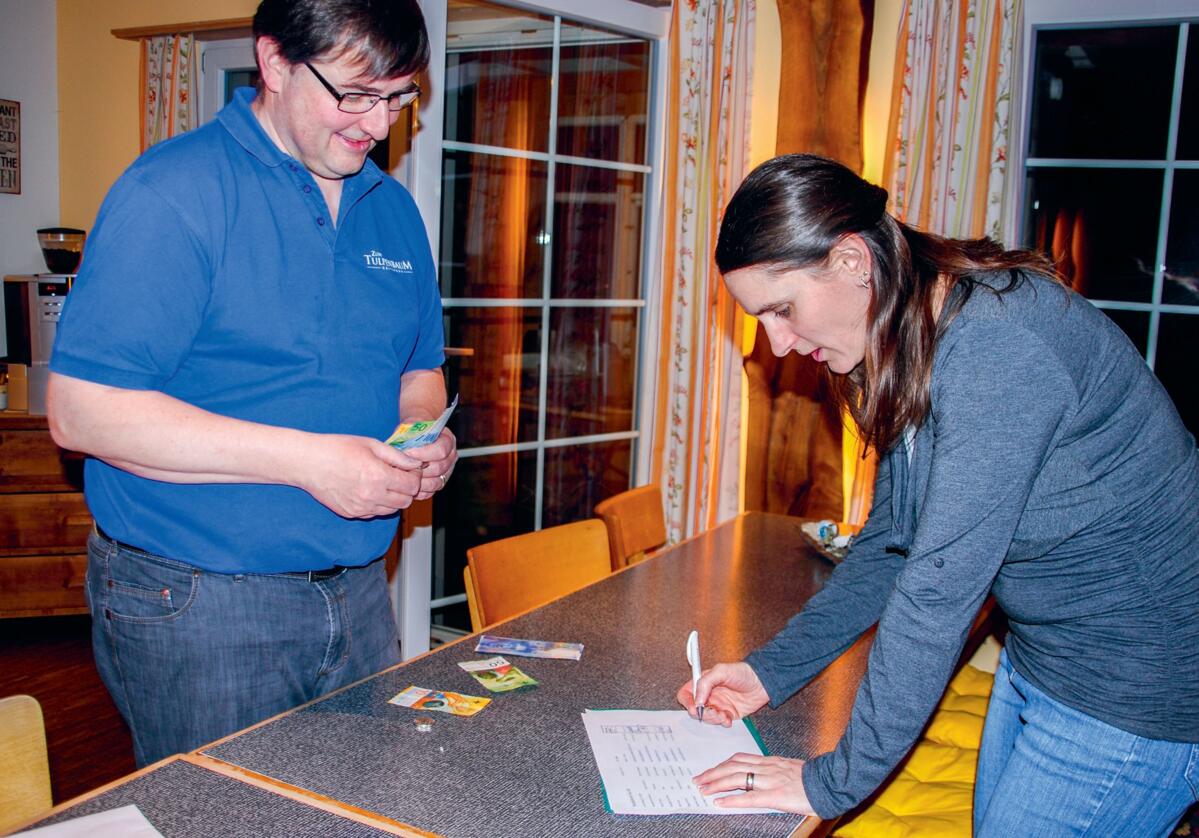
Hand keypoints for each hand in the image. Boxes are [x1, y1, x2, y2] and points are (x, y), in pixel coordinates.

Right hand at [300, 434, 425, 517]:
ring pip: (392, 510)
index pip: (412, 486)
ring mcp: (361, 507)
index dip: (416, 477)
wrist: (308, 463)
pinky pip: (374, 513)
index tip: (412, 470)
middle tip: (401, 477)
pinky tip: (370, 489)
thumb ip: (397, 456)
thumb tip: (416, 464)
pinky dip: (378, 504)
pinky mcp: (351, 513)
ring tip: (385, 483)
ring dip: (394, 498)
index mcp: (378, 476)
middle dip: (408, 489)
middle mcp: (371, 495)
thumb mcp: (371, 444)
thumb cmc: (337, 449)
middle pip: (406, 501)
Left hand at [402, 428, 457, 500]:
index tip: (407, 453)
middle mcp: (451, 457)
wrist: (418, 434)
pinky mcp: (439, 483)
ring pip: (435, 483)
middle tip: (401, 467)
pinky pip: (431, 492)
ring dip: (418, 481)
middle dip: (419, 469)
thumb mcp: (411, 426)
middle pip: (439, 468)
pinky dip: (418, 491)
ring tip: (403, 476)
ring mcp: (447, 471)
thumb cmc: (414, 429)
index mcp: (448, 440)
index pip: (441, 450)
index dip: (423, 453)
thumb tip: (400, 450)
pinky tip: (407, 484)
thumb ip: (409, 436)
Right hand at [676, 662, 769, 725]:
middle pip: (695, 708)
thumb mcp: (721, 671)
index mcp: (703, 682)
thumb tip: (696, 699)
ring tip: (722, 714)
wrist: (763, 682)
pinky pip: (720, 722)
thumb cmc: (744, 672)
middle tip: (712, 711)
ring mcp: (718, 705)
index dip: (687, 701)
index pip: (686, 693)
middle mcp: (709, 695)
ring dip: (713, 718)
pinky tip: (728, 718)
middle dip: (701, 713)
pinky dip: (722, 723)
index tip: (694, 707)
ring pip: (707, 718)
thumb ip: (705, 683)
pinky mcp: (728, 714)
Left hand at [694, 753, 814, 814]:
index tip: (709, 771)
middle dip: (713, 773)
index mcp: (770, 761)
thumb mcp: (789, 768)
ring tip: (703, 790)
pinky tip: (720, 803)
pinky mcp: (776, 795)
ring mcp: (771, 780)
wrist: (830, 782)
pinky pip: (750, 797)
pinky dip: (732, 800)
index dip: (721, 765)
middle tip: (698, 780)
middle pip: (733, 766)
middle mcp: (767, 767)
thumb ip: (772, 770)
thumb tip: (756, 776)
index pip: (739, 759)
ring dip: (716, 784)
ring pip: (737, 778)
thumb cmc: (812, 778)